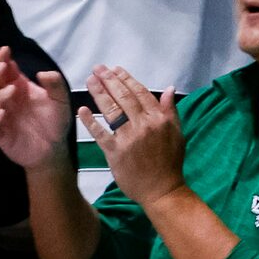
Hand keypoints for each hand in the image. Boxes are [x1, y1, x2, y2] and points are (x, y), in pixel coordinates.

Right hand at [0, 48, 73, 173]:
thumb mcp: (61, 100)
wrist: (54, 149)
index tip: (5, 50)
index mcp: (18, 87)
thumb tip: (43, 73)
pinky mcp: (1, 134)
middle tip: (2, 66)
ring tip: (11, 90)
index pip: (4, 70)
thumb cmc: (55, 121)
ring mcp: (2, 116)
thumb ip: (56, 85)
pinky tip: (3, 113)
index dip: (1, 59)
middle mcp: (7, 100)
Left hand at [81, 64, 185, 205]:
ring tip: (89, 80)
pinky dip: (90, 121)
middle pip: (124, 98)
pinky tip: (81, 109)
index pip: (141, 93)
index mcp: (159, 120)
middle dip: (110, 80)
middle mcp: (144, 126)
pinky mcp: (115, 152)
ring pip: (111, 110)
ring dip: (99, 93)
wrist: (162, 190)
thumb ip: (170, 111)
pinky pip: (99, 133)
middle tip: (98, 69)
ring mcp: (128, 138)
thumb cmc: (169, 162)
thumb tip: (168, 89)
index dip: (127, 79)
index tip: (115, 69)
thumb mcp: (176, 134)